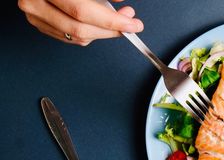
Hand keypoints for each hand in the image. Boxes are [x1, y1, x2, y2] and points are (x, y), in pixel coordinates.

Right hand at [18, 0, 143, 45]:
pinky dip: (89, 34)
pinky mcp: (38, 23)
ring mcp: (34, 14)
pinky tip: (100, 25)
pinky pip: (69, 37)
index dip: (111, 20)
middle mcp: (35, 2)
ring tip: (118, 23)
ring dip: (102, 33)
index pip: (82, 10)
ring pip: (75, 36)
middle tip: (131, 25)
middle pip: (79, 28)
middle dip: (110, 30)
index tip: (133, 23)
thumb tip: (121, 3)